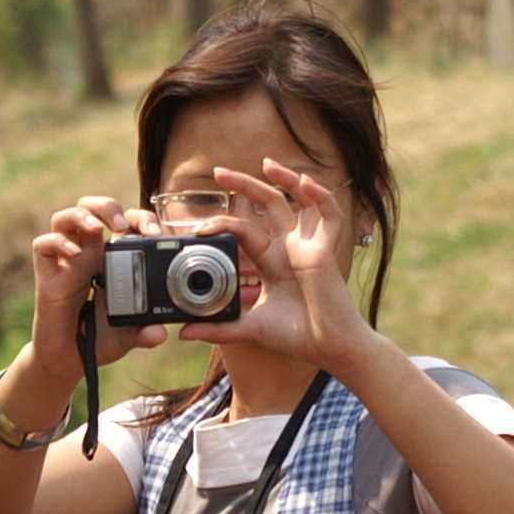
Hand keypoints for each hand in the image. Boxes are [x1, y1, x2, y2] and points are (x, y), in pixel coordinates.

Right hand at [27, 195, 164, 386]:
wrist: (67, 362)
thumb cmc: (97, 341)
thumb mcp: (127, 336)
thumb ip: (143, 333)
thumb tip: (159, 333)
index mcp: (112, 260)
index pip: (124, 223)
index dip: (139, 219)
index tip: (155, 233)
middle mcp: (88, 255)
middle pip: (92, 209)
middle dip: (107, 206)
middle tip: (121, 224)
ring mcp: (66, 264)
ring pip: (65, 218)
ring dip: (81, 214)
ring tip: (96, 227)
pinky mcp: (47, 277)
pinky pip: (43, 246)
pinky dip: (57, 242)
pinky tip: (73, 254)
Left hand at [175, 160, 372, 371]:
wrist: (329, 349)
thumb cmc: (297, 337)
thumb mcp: (250, 329)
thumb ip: (218, 328)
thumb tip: (183, 332)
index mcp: (270, 261)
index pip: (243, 229)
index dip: (222, 223)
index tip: (198, 228)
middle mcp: (289, 248)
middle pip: (267, 205)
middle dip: (245, 185)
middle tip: (219, 171)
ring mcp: (308, 246)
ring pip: (299, 201)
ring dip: (285, 179)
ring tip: (266, 164)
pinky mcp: (326, 251)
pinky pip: (330, 215)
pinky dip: (321, 197)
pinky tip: (306, 184)